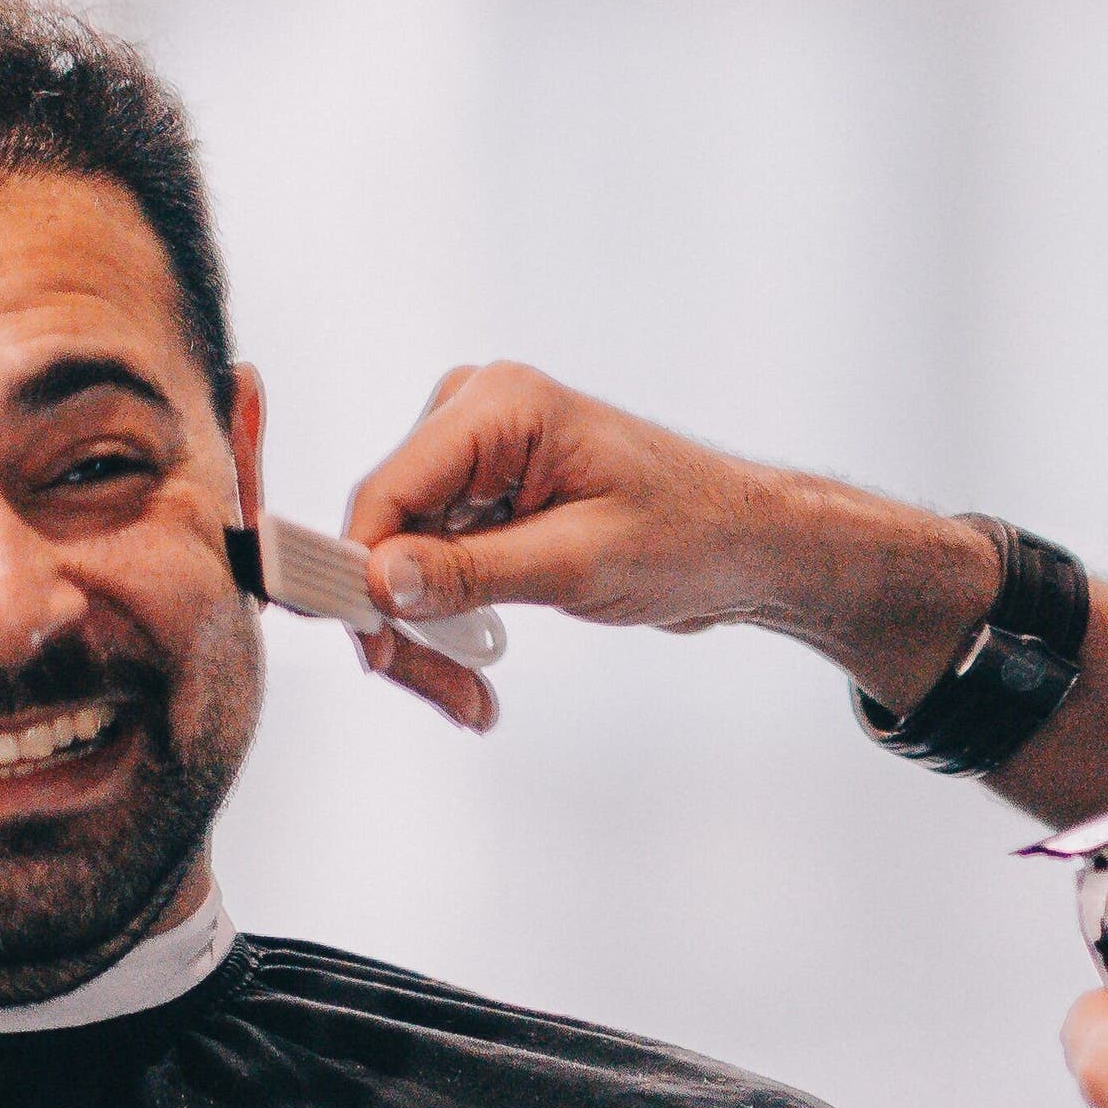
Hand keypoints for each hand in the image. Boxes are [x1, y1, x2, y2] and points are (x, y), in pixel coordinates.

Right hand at [338, 362, 990, 730]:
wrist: (748, 546)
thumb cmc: (691, 535)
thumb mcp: (581, 561)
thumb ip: (473, 570)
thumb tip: (379, 580)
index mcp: (498, 405)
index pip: (386, 491)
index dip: (360, 579)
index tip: (374, 655)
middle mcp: (475, 416)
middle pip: (384, 532)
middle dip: (403, 625)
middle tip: (453, 701)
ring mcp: (475, 457)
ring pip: (398, 561)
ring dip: (424, 638)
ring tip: (471, 701)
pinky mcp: (482, 498)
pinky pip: (427, 567)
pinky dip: (445, 625)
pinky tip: (473, 677)